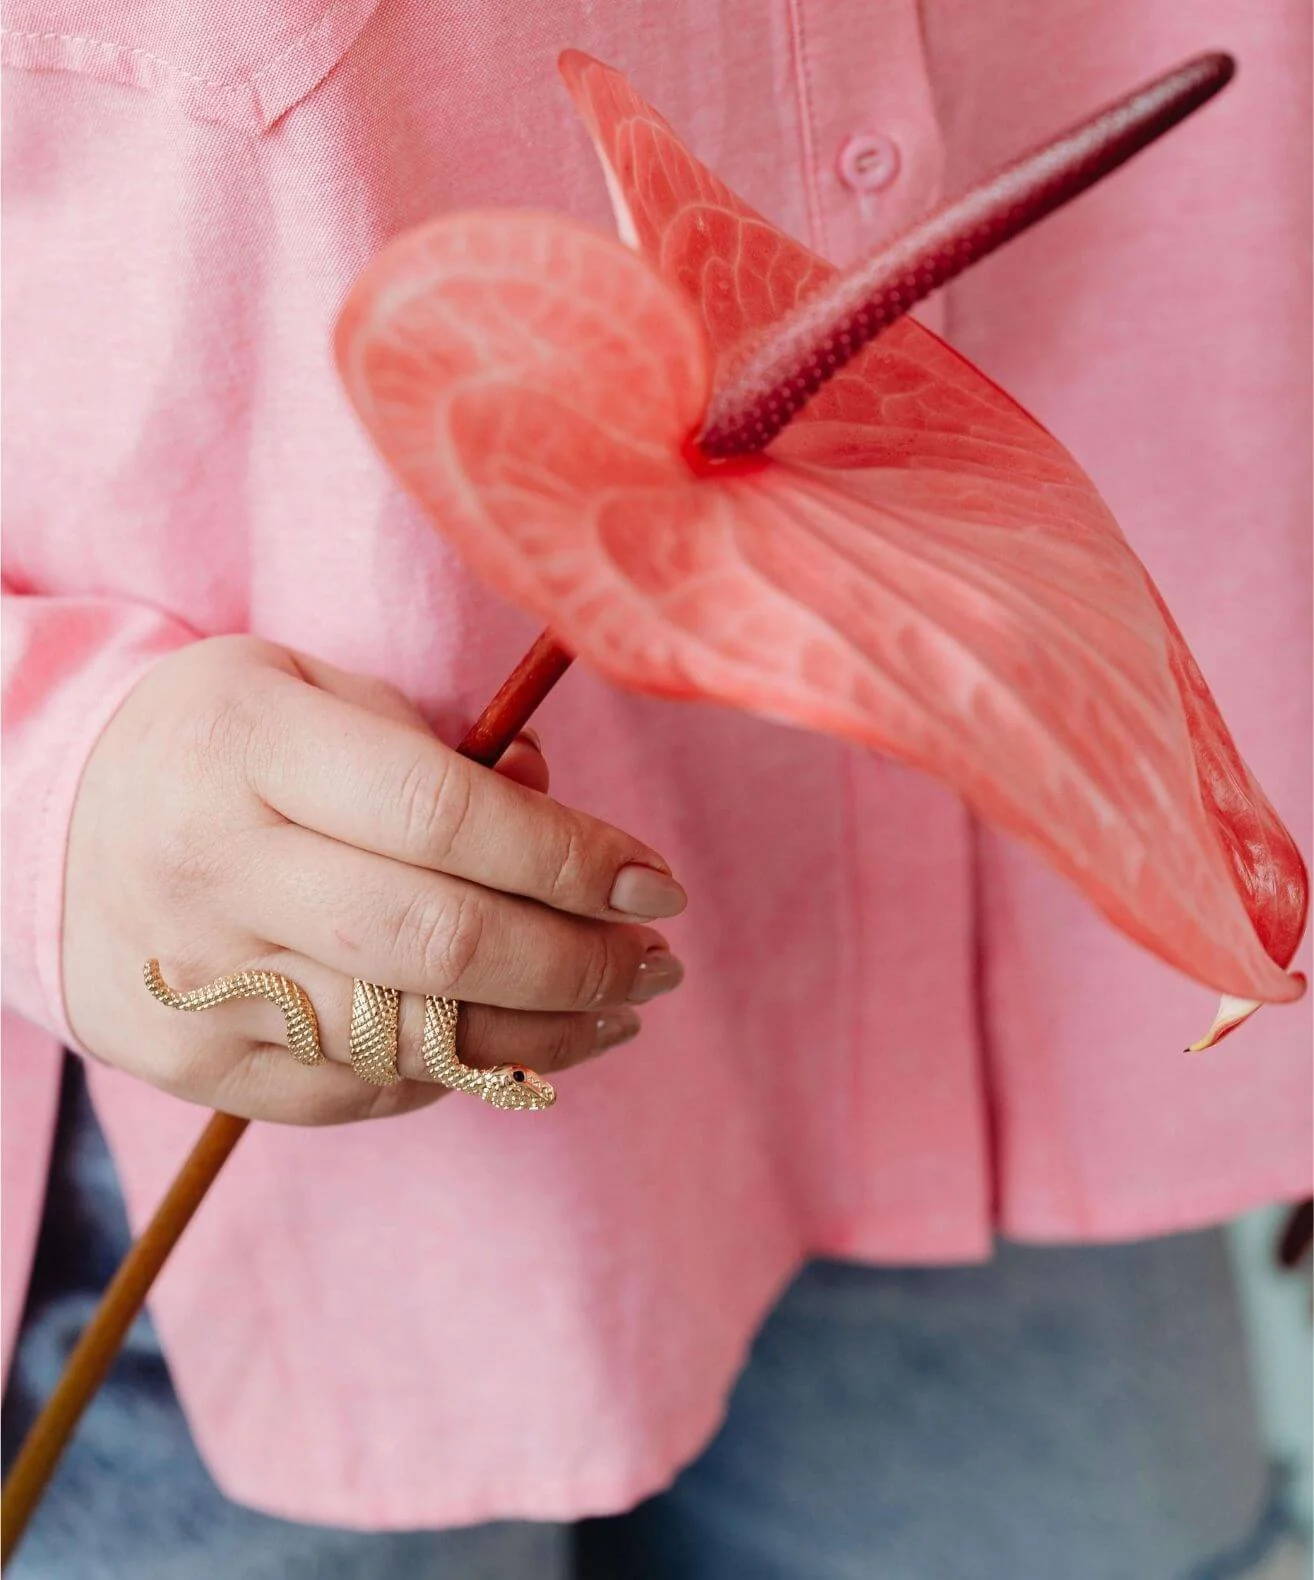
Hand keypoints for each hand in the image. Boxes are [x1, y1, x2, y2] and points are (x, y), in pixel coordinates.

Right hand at [62, 636, 685, 1122]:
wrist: (46, 822)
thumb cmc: (219, 743)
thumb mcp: (312, 690)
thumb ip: (433, 747)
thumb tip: (550, 799)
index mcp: (249, 746)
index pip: (442, 812)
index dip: (568, 856)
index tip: (654, 881)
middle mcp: (213, 867)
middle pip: (437, 942)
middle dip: (578, 960)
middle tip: (657, 958)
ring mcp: (197, 980)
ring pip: (409, 1038)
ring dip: (546, 1033)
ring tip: (620, 1008)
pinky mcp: (190, 1062)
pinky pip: (356, 1091)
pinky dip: (455, 1071)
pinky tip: (513, 1039)